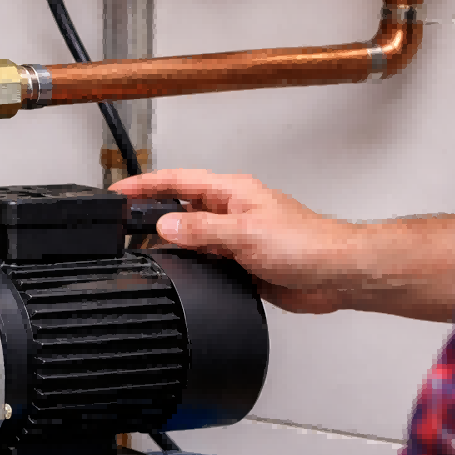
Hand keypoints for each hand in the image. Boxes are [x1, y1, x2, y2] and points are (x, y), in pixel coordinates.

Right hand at [110, 170, 367, 313]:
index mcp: (232, 192)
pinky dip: (185, 263)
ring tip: (140, 247)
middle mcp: (230, 210)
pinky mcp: (238, 261)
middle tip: (120, 220)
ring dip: (168, 240)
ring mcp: (233, 236)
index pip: (177, 180)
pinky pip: (202, 258)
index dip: (145, 184)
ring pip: (188, 234)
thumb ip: (202, 230)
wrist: (336, 274)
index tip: (118, 191)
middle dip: (148, 210)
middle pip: (178, 205)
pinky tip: (176, 270)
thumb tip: (166, 225)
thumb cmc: (308, 244)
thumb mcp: (245, 233)